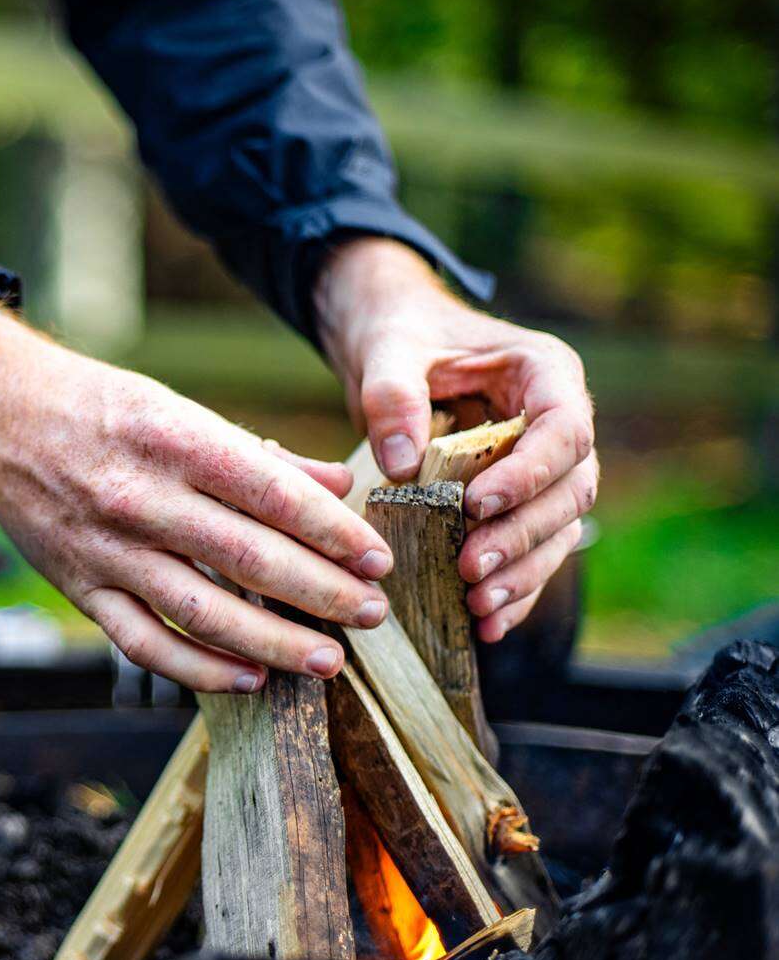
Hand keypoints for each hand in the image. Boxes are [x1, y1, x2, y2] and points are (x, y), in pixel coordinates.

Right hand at [0, 303, 393, 691]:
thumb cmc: (99, 407)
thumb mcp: (178, 408)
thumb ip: (257, 455)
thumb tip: (337, 487)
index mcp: (174, 439)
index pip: (271, 493)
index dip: (332, 532)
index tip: (377, 559)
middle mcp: (140, 497)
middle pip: (249, 558)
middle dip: (322, 592)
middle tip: (372, 614)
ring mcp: (106, 549)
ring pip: (203, 611)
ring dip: (273, 642)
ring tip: (327, 660)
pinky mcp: (80, 587)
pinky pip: (145, 643)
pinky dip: (199, 668)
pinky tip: (248, 679)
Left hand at [315, 237, 597, 642]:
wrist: (394, 341)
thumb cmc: (400, 334)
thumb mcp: (388, 349)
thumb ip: (392, 395)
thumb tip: (401, 463)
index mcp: (545, 373)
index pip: (564, 429)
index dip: (529, 474)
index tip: (477, 507)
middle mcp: (558, 422)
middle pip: (570, 490)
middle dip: (523, 536)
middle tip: (471, 569)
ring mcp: (544, 465)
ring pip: (558, 529)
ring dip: (523, 573)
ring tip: (476, 607)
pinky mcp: (519, 500)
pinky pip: (533, 550)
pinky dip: (514, 589)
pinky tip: (486, 625)